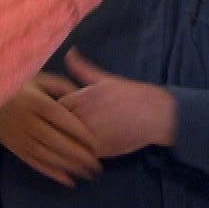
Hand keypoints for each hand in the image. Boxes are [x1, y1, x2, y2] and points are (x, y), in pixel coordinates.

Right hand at [0, 74, 101, 186]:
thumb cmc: (17, 86)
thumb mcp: (38, 78)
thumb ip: (61, 86)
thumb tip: (81, 96)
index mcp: (36, 102)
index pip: (62, 119)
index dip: (80, 132)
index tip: (96, 143)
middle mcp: (28, 122)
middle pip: (56, 141)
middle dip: (78, 156)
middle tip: (97, 166)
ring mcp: (20, 137)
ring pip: (47, 156)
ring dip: (68, 167)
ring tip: (87, 174)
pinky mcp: (15, 148)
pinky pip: (35, 163)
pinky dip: (52, 173)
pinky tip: (68, 180)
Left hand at [59, 50, 176, 157]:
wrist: (154, 114)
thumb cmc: (129, 94)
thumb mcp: (105, 78)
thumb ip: (82, 68)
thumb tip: (69, 52)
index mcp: (81, 98)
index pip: (53, 107)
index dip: (53, 111)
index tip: (57, 114)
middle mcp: (82, 116)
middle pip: (57, 126)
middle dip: (57, 128)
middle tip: (60, 129)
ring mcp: (90, 135)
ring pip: (67, 142)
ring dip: (66, 143)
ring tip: (70, 142)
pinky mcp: (100, 150)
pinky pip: (81, 156)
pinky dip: (78, 155)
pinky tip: (81, 152)